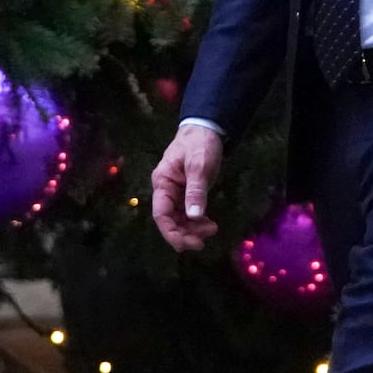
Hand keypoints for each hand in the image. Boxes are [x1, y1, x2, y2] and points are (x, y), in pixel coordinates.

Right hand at [151, 124, 223, 251]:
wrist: (206, 128)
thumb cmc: (199, 144)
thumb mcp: (199, 165)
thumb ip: (196, 190)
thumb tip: (194, 216)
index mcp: (162, 182)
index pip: (161, 213)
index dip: (170, 232)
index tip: (185, 244)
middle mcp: (166, 190)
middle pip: (169, 220)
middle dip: (184, 233)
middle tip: (202, 242)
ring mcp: (176, 192)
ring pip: (179, 218)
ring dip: (192, 229)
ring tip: (212, 230)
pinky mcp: (186, 192)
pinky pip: (188, 213)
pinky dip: (197, 221)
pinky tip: (209, 224)